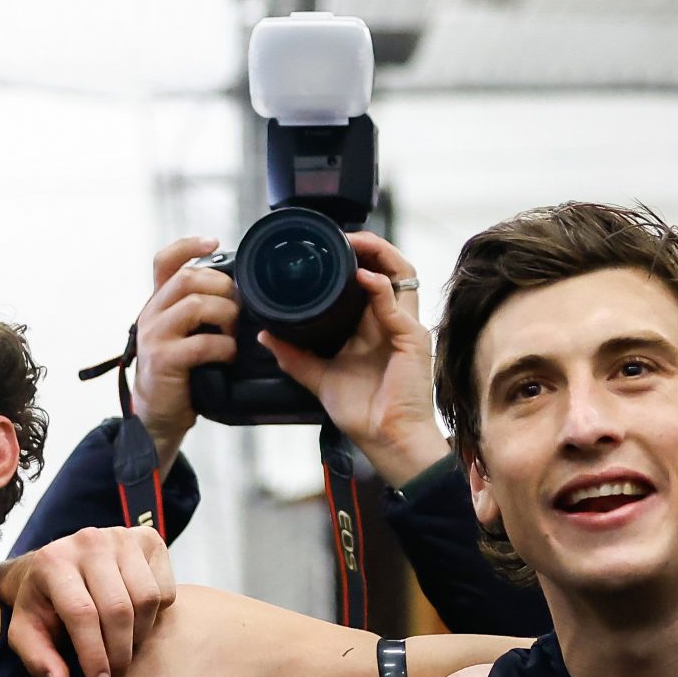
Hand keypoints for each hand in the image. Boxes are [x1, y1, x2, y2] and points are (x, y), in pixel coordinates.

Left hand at [0, 525, 176, 676]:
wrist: (61, 563)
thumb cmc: (44, 602)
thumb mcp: (27, 631)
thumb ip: (37, 658)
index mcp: (53, 561)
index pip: (82, 613)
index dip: (94, 655)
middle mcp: (89, 542)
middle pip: (119, 609)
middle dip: (120, 653)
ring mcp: (122, 537)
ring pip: (147, 600)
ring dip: (139, 636)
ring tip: (123, 648)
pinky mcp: (148, 540)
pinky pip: (165, 590)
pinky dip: (155, 616)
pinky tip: (135, 620)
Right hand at [129, 235, 238, 469]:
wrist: (157, 415)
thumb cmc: (178, 374)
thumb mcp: (183, 334)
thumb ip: (198, 310)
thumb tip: (239, 289)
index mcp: (158, 304)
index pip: (165, 261)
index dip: (189, 245)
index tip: (214, 242)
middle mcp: (151, 315)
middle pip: (188, 278)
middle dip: (222, 287)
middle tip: (236, 308)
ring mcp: (154, 337)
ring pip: (194, 304)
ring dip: (225, 315)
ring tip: (232, 332)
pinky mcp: (163, 360)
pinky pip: (201, 342)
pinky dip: (223, 347)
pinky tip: (227, 356)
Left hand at [255, 232, 452, 489]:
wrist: (386, 439)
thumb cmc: (364, 411)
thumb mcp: (320, 377)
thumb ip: (295, 356)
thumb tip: (265, 335)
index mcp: (374, 326)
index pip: (371, 279)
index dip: (355, 258)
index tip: (327, 248)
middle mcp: (392, 320)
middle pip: (389, 267)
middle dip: (367, 245)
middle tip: (339, 237)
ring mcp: (405, 327)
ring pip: (401, 274)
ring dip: (378, 253)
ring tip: (353, 242)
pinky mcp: (412, 339)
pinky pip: (396, 305)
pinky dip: (379, 287)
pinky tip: (361, 276)